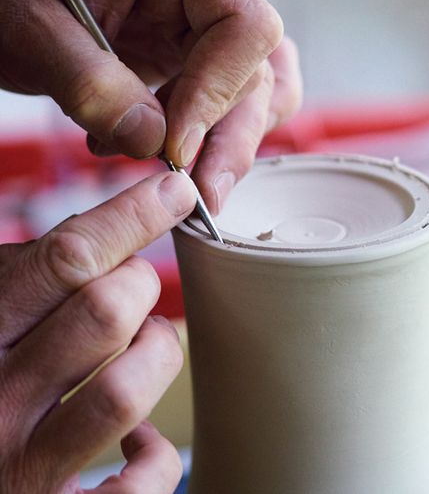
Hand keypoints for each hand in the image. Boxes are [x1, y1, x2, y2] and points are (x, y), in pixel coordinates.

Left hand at [0, 0, 301, 212]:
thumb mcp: (31, 32)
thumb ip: (91, 85)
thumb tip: (152, 141)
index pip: (244, 24)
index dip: (220, 90)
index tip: (176, 144)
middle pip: (256, 68)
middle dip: (227, 137)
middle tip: (197, 194)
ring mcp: (197, 24)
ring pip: (250, 93)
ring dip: (221, 143)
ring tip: (173, 176)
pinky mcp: (186, 56)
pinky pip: (223, 102)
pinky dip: (203, 137)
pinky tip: (155, 150)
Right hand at [0, 170, 195, 493]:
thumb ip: (32, 273)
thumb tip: (109, 225)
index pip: (68, 258)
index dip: (133, 216)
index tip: (175, 193)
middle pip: (106, 311)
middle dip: (139, 283)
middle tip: (134, 286)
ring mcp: (23, 465)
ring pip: (126, 390)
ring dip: (156, 352)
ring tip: (146, 343)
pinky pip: (136, 486)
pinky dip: (155, 454)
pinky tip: (139, 436)